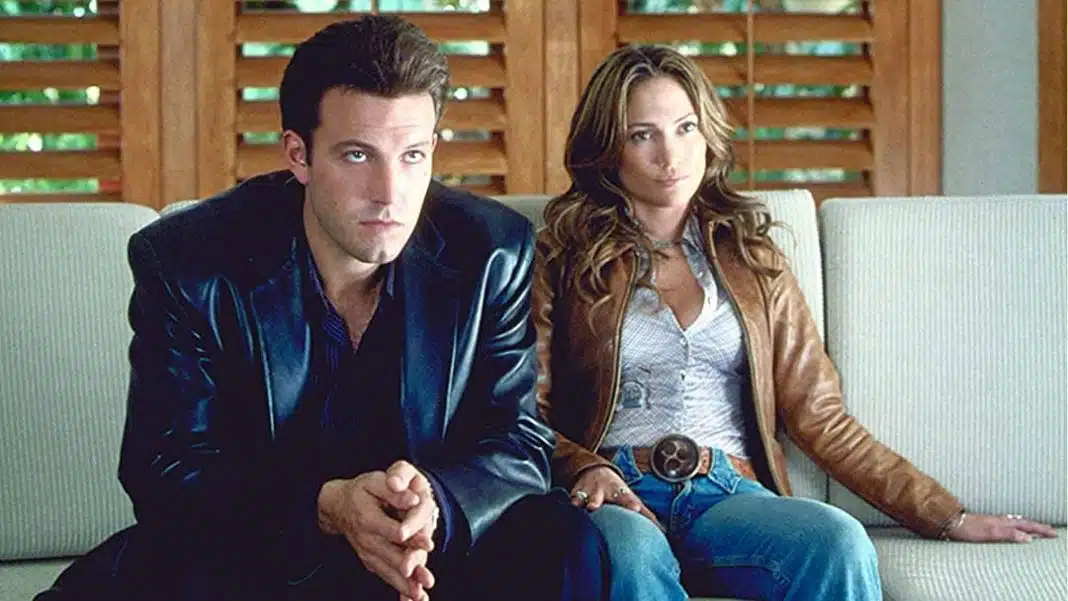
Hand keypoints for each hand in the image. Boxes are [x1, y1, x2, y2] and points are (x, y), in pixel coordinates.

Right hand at [317, 462, 435, 599]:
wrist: (338, 505)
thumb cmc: (362, 490)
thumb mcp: (375, 481)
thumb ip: (393, 490)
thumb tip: (413, 499)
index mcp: (367, 518)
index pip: (392, 530)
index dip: (410, 537)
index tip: (428, 544)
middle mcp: (366, 539)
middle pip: (390, 556)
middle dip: (409, 569)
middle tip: (425, 580)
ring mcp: (368, 552)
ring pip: (387, 571)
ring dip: (404, 585)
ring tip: (419, 596)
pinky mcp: (371, 560)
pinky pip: (385, 576)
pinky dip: (398, 589)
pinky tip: (410, 599)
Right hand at [570, 465, 663, 530]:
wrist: (596, 472)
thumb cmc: (618, 491)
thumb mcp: (632, 498)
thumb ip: (647, 515)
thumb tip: (664, 531)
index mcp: (619, 493)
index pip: (626, 498)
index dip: (630, 504)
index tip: (634, 509)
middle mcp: (602, 491)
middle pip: (599, 497)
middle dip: (595, 501)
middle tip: (594, 507)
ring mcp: (587, 492)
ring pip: (581, 497)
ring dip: (579, 502)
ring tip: (576, 507)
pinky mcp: (575, 495)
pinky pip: (570, 500)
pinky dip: (568, 504)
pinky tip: (564, 508)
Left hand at [945, 512, 1058, 542]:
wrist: (950, 522)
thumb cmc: (968, 529)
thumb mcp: (989, 533)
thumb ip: (1008, 535)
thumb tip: (1028, 538)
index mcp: (1003, 522)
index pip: (1027, 525)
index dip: (1040, 529)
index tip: (1053, 533)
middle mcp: (1000, 520)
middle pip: (1023, 522)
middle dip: (1038, 526)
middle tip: (1051, 530)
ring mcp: (993, 520)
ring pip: (1016, 521)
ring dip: (1028, 525)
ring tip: (1037, 527)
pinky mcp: (987, 523)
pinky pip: (1008, 523)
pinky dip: (1017, 525)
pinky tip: (1013, 526)